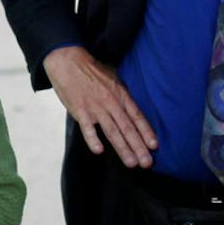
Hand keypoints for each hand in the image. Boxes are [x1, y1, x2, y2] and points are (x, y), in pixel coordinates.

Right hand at [42, 45, 154, 167]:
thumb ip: (122, 94)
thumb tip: (131, 108)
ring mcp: (95, 108)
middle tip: (147, 163)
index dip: (146, 132)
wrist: (68, 61)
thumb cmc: (92, 70)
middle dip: (138, 147)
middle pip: (127, 128)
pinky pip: (87, 128)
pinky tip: (99, 151)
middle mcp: (111, 102)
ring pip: (112, 131)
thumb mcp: (113, 78)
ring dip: (123, 148)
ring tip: (132, 163)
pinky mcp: (80, 111)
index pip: (137, 116)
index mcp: (120, 95)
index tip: (154, 146)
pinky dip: (92, 139)